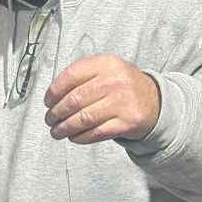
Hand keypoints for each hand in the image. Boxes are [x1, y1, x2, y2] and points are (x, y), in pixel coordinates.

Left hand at [44, 55, 160, 143]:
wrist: (154, 101)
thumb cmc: (123, 86)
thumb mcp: (107, 70)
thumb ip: (83, 76)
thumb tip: (53, 96)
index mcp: (107, 63)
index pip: (71, 75)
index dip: (54, 91)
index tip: (47, 101)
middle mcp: (115, 81)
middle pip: (75, 100)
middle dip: (56, 113)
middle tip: (50, 119)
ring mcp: (123, 103)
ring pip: (83, 119)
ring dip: (64, 128)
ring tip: (57, 131)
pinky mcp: (127, 123)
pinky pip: (96, 133)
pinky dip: (80, 137)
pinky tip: (74, 136)